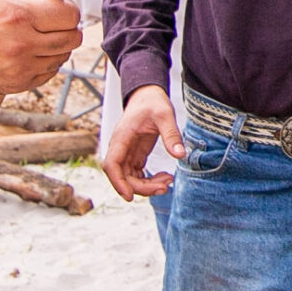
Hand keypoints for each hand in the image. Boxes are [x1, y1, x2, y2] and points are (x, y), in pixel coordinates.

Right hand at [0, 0, 83, 93]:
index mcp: (19, 15)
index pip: (70, 14)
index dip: (68, 9)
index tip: (61, 8)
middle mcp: (22, 43)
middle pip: (72, 38)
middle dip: (68, 27)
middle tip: (53, 23)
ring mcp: (20, 67)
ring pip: (63, 57)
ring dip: (56, 47)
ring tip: (36, 38)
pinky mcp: (17, 84)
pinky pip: (48, 73)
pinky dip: (44, 63)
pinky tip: (27, 53)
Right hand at [103, 85, 182, 200]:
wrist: (147, 94)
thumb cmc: (153, 102)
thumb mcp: (165, 114)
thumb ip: (171, 134)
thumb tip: (180, 155)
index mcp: (122, 136)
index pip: (111, 164)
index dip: (117, 182)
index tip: (130, 196)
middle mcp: (120, 147)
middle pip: (121, 176)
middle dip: (141, 187)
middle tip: (164, 187)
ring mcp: (126, 152)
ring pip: (129, 178)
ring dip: (146, 185)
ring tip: (168, 182)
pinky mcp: (134, 155)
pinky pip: (137, 174)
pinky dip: (149, 180)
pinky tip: (165, 177)